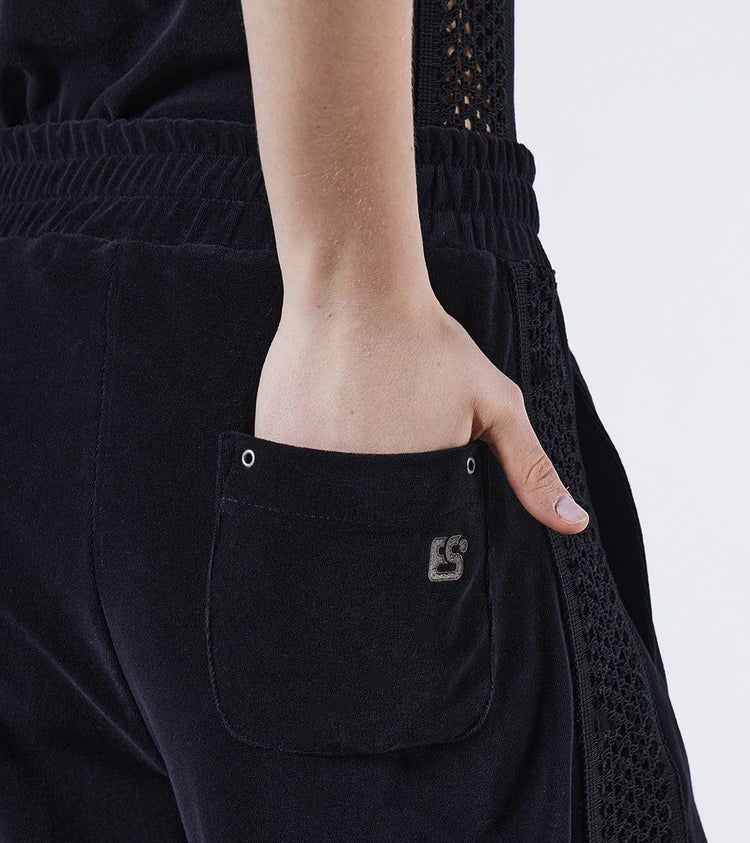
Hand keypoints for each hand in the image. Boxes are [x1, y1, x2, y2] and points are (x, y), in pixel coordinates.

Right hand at [255, 288, 588, 534]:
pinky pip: (285, 481)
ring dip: (336, 482)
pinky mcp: (273, 445)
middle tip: (378, 435)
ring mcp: (310, 469)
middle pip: (364, 526)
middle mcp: (359, 489)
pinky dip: (304, 464)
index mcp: (415, 490)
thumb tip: (574, 525)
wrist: (357, 292)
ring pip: (322, 508)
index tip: (411, 476)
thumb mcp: (496, 405)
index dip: (414, 519)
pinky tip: (321, 422)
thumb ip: (532, 469)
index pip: (412, 542)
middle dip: (374, 500)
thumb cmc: (429, 345)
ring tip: (351, 426)